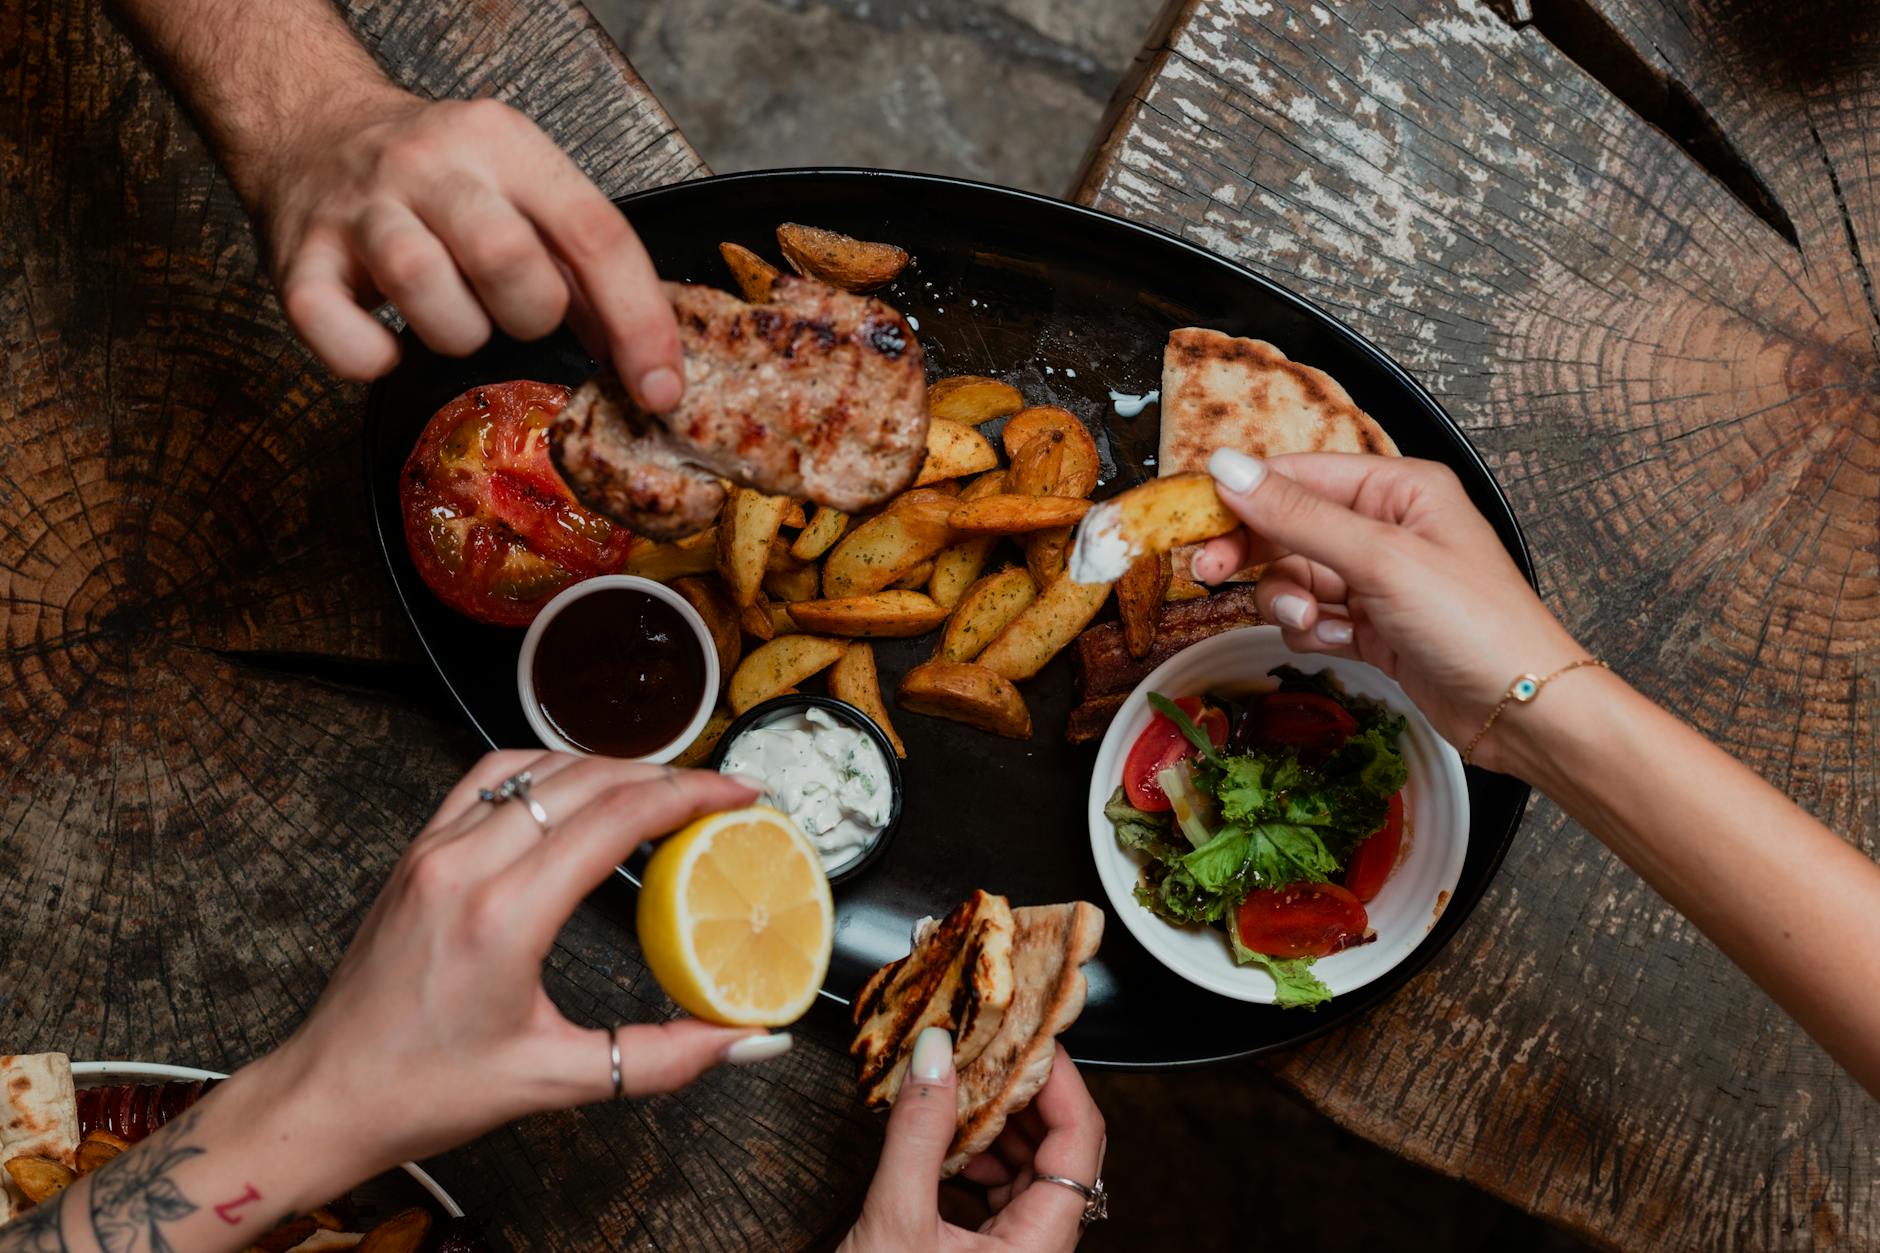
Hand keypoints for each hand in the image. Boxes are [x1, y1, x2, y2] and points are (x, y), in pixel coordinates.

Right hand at [246, 87, 681, 404]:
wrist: (314, 129)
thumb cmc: (438, 181)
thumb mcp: (521, 190)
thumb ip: (582, 265)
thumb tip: (645, 361)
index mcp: (506, 144)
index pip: (595, 233)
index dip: (639, 322)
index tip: (659, 389)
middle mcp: (432, 164)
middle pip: (509, 257)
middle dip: (532, 317)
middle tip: (515, 316)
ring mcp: (360, 207)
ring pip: (423, 284)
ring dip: (456, 334)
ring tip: (452, 319)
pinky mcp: (297, 255)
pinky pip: (335, 328)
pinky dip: (369, 358)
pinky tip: (389, 348)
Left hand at [256, 752, 775, 1179]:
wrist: (327, 1096)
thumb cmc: (424, 1091)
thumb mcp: (553, 1081)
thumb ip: (660, 1059)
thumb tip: (742, 1039)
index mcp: (505, 915)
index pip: (617, 818)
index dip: (691, 794)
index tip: (738, 792)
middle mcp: (465, 866)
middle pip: (587, 780)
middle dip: (665, 776)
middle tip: (716, 790)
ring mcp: (434, 850)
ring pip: (537, 767)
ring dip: (607, 765)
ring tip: (657, 786)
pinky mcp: (416, 853)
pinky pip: (487, 779)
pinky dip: (545, 769)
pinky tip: (574, 787)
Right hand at [840, 1030, 1104, 1252]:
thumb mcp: (894, 1221)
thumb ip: (918, 1134)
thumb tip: (936, 1056)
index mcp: (1039, 1250)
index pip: (1082, 1143)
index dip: (1063, 1083)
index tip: (1031, 1040)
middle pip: (1061, 1154)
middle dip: (1025, 1098)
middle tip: (988, 1053)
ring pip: (1031, 1175)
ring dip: (1000, 1128)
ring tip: (960, 1095)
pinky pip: (1003, 1197)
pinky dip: (979, 1160)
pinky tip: (946, 1145)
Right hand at [1195, 449, 1585, 768]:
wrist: (1521, 712)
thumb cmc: (1475, 624)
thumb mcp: (1380, 559)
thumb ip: (1298, 516)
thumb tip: (1228, 470)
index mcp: (1399, 488)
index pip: (1299, 475)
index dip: (1243, 495)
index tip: (1194, 519)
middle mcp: (1387, 527)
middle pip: (1289, 526)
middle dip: (1255, 553)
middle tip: (1212, 573)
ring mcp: (1379, 580)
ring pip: (1295, 577)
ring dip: (1287, 601)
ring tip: (1310, 621)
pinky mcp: (1373, 627)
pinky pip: (1314, 616)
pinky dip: (1310, 630)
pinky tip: (1331, 641)